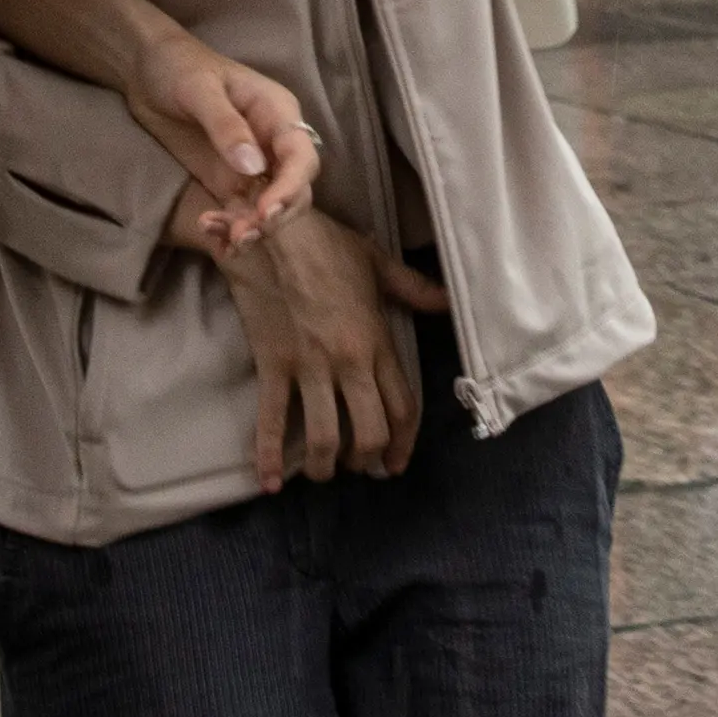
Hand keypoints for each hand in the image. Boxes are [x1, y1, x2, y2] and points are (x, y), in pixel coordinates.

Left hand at [128, 28, 318, 253]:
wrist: (147, 70)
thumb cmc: (179, 67)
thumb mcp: (199, 89)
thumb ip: (226, 125)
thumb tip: (253, 167)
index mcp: (277, 113)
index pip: (300, 157)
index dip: (290, 187)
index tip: (265, 211)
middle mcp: (272, 144)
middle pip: (294, 191)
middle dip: (274, 217)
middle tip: (242, 234)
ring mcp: (251, 167)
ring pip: (268, 209)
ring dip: (252, 229)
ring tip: (223, 238)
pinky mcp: (227, 182)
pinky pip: (240, 214)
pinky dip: (232, 232)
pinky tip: (217, 243)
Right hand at [213, 210, 445, 487]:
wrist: (271, 233)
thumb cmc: (327, 245)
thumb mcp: (378, 264)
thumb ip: (415, 290)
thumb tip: (448, 301)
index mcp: (377, 341)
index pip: (402, 407)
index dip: (403, 443)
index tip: (396, 463)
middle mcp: (348, 361)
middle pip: (368, 431)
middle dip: (368, 460)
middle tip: (361, 468)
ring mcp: (309, 367)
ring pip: (324, 436)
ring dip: (325, 465)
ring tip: (324, 472)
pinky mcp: (273, 366)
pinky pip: (271, 419)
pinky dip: (269, 456)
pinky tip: (271, 483)